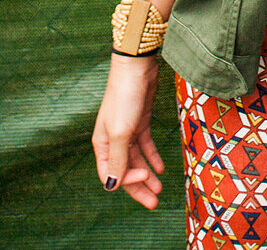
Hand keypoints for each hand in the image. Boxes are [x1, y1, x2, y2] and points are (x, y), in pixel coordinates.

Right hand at [92, 53, 164, 208]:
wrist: (137, 67)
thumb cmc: (124, 98)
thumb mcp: (120, 132)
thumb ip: (117, 160)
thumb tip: (111, 186)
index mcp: (101, 144)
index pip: (111, 174)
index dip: (127, 182)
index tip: (146, 178)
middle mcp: (112, 140)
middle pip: (125, 170)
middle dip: (139, 187)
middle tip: (155, 202)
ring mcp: (127, 130)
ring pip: (137, 160)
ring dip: (148, 174)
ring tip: (160, 189)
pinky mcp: (141, 121)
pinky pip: (145, 145)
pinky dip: (152, 157)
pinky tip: (161, 168)